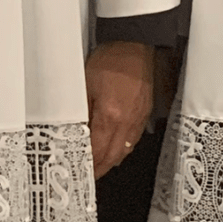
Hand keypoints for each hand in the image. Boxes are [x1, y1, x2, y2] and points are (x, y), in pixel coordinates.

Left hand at [86, 41, 154, 177]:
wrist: (133, 45)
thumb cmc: (109, 60)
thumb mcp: (85, 84)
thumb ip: (82, 112)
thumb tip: (77, 132)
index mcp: (110, 116)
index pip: (98, 151)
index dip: (89, 166)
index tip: (81, 173)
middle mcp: (127, 122)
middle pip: (113, 156)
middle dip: (100, 169)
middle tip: (89, 177)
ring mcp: (139, 118)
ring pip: (125, 150)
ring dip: (112, 160)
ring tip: (100, 166)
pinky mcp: (146, 112)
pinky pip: (134, 138)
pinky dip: (123, 148)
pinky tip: (117, 148)